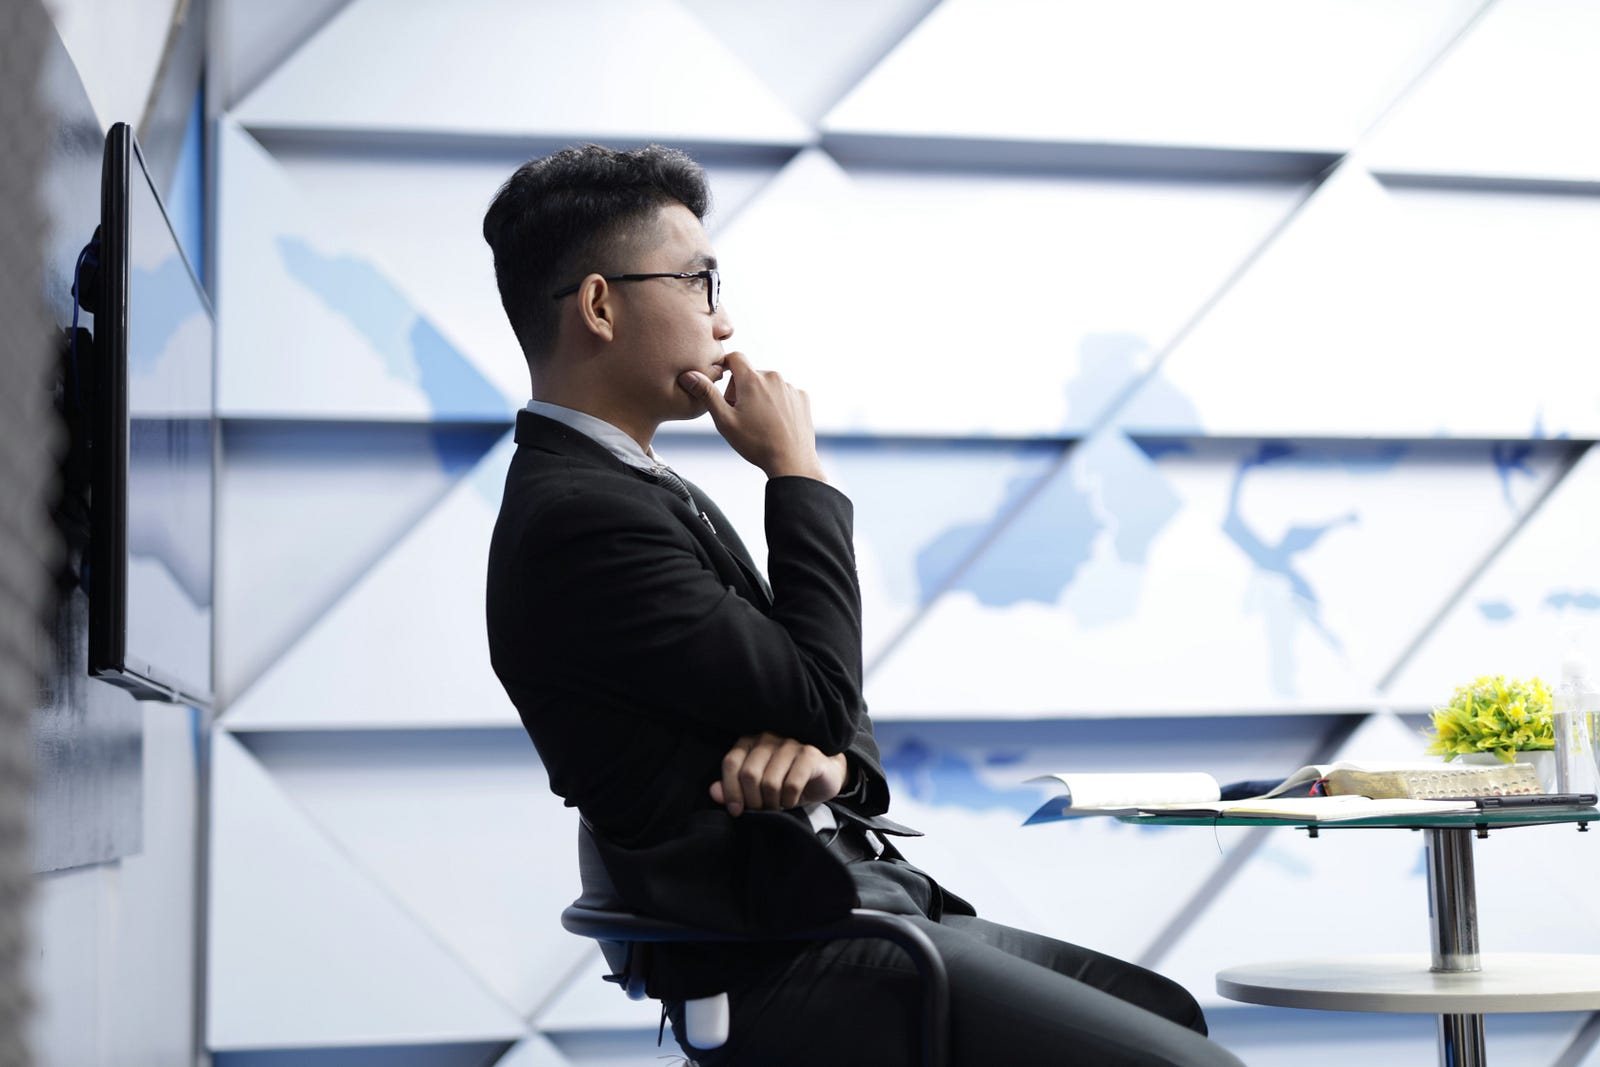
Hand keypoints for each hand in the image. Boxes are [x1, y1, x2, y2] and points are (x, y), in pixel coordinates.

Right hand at [678, 351, 825, 480]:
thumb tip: (689, 375)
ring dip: (760, 397)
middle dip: (742, 390)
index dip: (726, 368)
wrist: (791, 462)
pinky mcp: (802, 398)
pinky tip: (775, 423)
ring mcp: (790, 387)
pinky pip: (784, 394)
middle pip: (750, 374)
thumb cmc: (756, 443)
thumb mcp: (724, 420)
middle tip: (740, 415)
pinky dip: (777, 404)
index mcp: (752, 379)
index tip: (723, 384)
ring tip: (759, 423)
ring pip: (768, 385)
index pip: (735, 357)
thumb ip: (707, 394)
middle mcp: (773, 377)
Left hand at [710, 732, 848, 816]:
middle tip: (762, 810)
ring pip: (770, 782)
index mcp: (750, 742)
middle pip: (749, 774)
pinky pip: (791, 785)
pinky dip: (789, 801)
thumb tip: (713, 792)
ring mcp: (789, 743)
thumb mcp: (757, 789)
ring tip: (778, 806)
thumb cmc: (785, 781)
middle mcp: (768, 738)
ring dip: (772, 803)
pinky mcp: (809, 754)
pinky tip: (791, 801)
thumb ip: (733, 788)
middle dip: (753, 801)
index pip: (731, 763)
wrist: (823, 775)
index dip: (730, 790)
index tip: (736, 811)